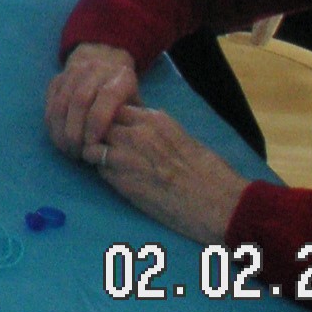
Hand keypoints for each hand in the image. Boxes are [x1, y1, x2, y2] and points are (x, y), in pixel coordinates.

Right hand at [44, 41, 140, 156]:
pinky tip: (59, 137)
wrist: (105, 62)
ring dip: (60, 129)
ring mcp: (74, 71)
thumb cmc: (125, 94)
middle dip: (75, 131)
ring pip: (61, 102)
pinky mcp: (58, 77)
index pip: (107, 97)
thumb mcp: (136, 105)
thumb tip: (116, 146)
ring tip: (66, 148)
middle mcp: (96, 69)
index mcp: (120, 77)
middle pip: (79, 100)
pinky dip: (52, 122)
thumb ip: (129, 122)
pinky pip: (50, 101)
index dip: (97, 123)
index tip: (93, 145)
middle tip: (77, 152)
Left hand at [93, 104, 251, 243]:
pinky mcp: (122, 181)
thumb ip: (155, 130)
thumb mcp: (181, 137)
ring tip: (108, 164)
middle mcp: (136, 132)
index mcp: (154, 119)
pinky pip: (99, 170)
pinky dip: (103, 173)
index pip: (116, 107)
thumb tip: (137, 130)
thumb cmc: (209, 173)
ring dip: (97, 154)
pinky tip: (117, 180)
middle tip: (106, 146)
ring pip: (93, 146)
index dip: (112, 118)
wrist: (219, 204)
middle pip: (100, 123)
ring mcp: (126, 156)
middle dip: (99, 134)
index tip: (115, 128)